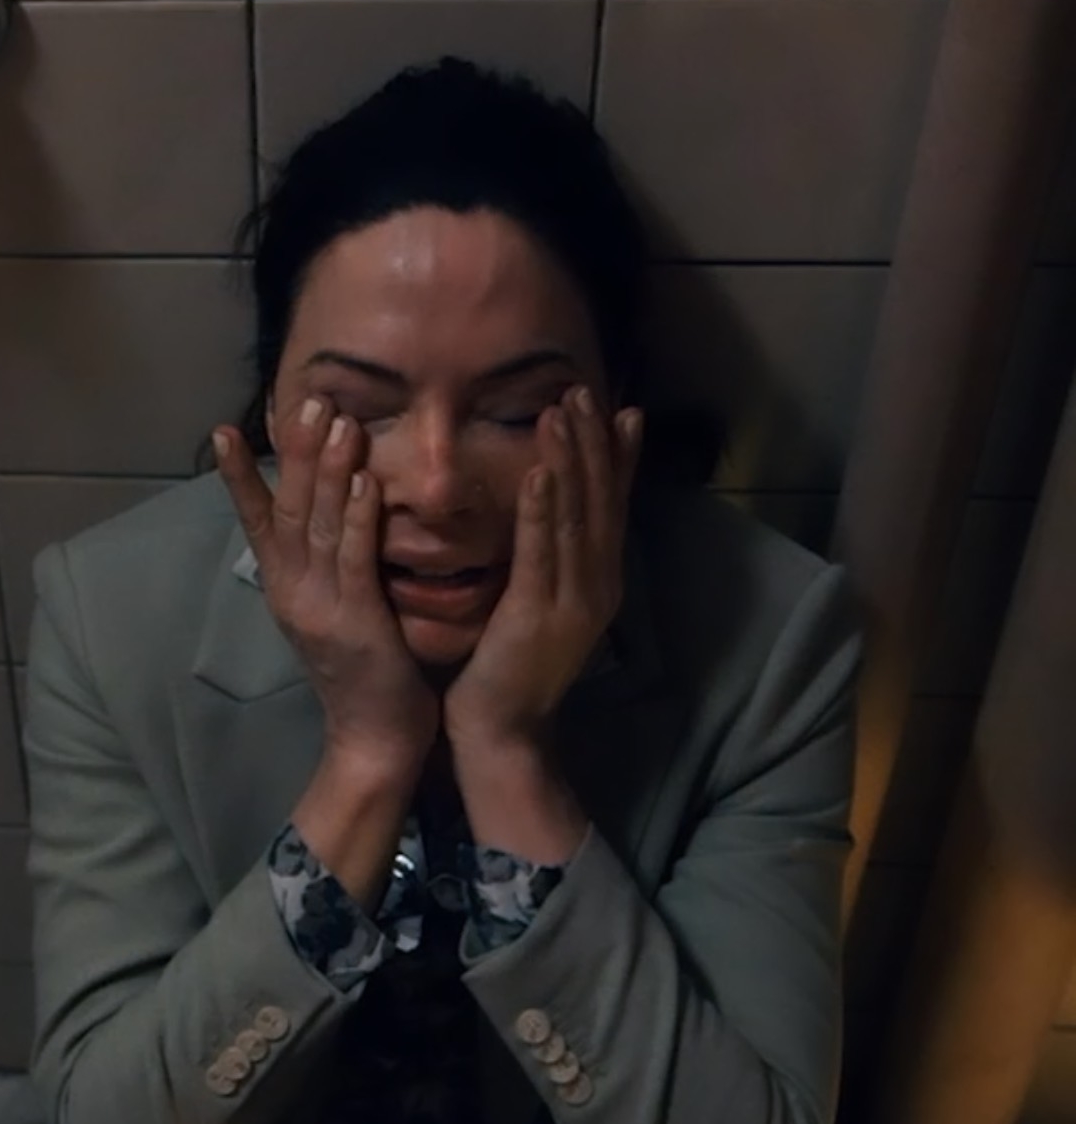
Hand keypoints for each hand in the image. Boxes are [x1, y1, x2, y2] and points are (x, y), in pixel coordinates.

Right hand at [212, 397, 440, 772]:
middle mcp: (293, 593)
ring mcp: (321, 607)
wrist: (374, 739)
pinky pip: (355, 559)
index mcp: (284, 589)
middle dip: (295, 453)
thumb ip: (326, 565)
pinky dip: (356, 517)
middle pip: (286, 510)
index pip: (256, 521)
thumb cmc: (363, 673)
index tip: (225, 429)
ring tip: (336, 420)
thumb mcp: (334, 610)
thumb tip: (329, 513)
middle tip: (305, 400)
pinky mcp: (357, 621)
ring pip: (317, 526)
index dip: (240, 475)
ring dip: (327, 471)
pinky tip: (364, 480)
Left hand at [442, 385, 642, 752]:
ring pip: (576, 518)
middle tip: (585, 389)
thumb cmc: (511, 670)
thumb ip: (551, 562)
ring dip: (571, 461)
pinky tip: (541, 472)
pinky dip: (543, 511)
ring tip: (563, 410)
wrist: (503, 733)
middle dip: (594, 443)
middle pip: (601, 502)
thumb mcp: (540, 605)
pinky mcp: (538, 615)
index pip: (613, 508)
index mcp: (599, 583)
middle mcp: (597, 587)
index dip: (618, 457)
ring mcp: (572, 602)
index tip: (619, 408)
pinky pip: (542, 553)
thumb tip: (553, 516)